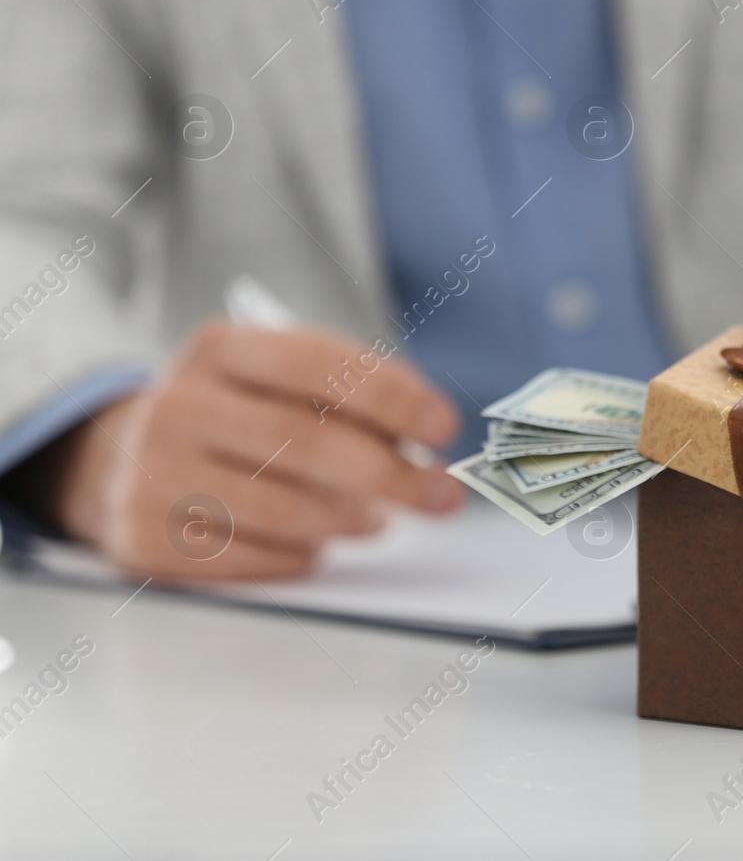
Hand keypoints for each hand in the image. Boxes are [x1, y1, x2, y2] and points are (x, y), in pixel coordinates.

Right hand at [53, 322, 462, 579]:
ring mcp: (151, 474)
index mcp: (218, 349)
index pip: (316, 364)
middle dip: (391, 474)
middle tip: (444, 496)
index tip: (444, 426)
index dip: (390, 396)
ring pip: (282, 510)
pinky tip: (316, 544)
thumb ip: (348, 398)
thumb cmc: (240, 416)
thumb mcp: (279, 383)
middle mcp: (175, 405)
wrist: (129, 460)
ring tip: (377, 520)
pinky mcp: (145, 539)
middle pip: (304, 442)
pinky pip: (252, 559)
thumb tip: (425, 445)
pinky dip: (301, 556)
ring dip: (349, 520)